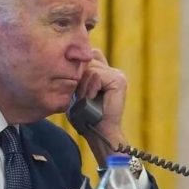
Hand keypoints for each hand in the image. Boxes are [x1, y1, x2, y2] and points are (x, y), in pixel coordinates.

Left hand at [75, 49, 127, 165]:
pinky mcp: (119, 80)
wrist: (97, 132)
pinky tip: (92, 97)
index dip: (78, 67)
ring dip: (83, 85)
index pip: (88, 57)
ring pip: (91, 67)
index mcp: (104, 72)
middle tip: (80, 96)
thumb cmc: (84, 116)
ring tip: (86, 98)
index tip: (74, 85)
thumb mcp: (76, 91)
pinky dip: (90, 87)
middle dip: (79, 77)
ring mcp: (117, 75)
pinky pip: (97, 75)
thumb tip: (69, 61)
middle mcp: (112, 71)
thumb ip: (77, 76)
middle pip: (88, 60)